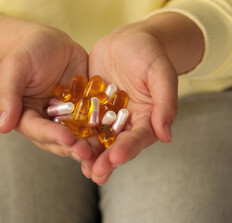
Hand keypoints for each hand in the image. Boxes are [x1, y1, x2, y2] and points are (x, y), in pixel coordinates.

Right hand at [0, 14, 97, 164]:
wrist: (51, 42)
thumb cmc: (27, 53)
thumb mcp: (15, 69)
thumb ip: (9, 96)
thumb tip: (2, 127)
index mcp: (28, 117)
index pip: (38, 130)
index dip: (52, 136)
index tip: (67, 139)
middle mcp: (49, 122)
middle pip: (60, 140)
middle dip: (74, 147)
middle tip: (88, 153)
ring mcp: (69, 118)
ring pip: (79, 135)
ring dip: (91, 144)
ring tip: (103, 150)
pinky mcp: (86, 110)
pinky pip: (95, 120)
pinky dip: (105, 127)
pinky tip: (116, 132)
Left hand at [87, 13, 203, 183]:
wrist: (127, 40)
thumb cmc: (149, 54)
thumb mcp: (160, 73)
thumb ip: (165, 102)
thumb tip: (167, 136)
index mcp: (147, 118)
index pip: (139, 137)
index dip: (128, 148)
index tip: (116, 158)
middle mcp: (127, 123)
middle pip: (117, 144)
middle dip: (107, 160)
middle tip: (95, 173)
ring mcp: (108, 117)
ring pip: (99, 139)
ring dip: (90, 154)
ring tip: (81, 169)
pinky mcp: (92, 109)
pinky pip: (82, 122)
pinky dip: (75, 134)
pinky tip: (64, 144)